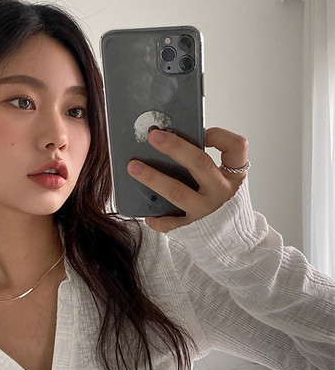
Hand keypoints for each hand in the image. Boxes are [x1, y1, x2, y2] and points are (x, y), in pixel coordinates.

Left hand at [127, 126, 249, 228]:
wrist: (233, 238)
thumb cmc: (222, 199)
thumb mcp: (225, 178)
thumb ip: (206, 161)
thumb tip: (170, 139)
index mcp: (234, 174)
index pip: (236, 147)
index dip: (219, 135)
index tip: (202, 131)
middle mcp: (222, 192)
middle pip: (200, 164)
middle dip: (175, 148)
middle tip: (154, 136)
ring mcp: (207, 210)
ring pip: (178, 192)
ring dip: (153, 178)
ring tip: (133, 167)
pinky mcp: (194, 227)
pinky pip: (172, 223)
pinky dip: (157, 218)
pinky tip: (146, 213)